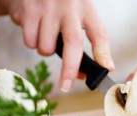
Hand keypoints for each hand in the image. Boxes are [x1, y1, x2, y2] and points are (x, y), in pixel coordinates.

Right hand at [0, 0, 114, 90]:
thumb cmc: (59, 9)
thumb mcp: (76, 17)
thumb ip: (80, 43)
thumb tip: (81, 75)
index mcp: (87, 10)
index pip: (99, 34)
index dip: (104, 54)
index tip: (107, 69)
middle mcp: (70, 7)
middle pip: (73, 43)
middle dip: (70, 69)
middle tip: (66, 86)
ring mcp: (49, 7)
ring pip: (47, 48)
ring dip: (46, 51)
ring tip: (46, 36)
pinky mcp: (29, 10)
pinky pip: (30, 42)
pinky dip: (31, 42)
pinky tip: (34, 28)